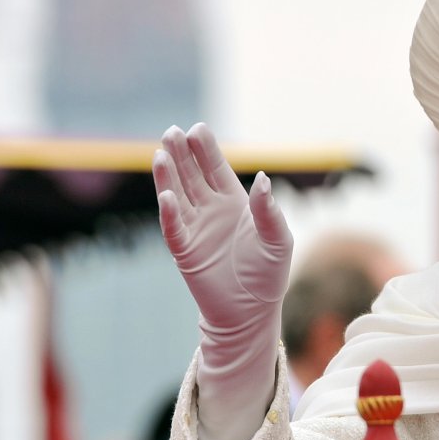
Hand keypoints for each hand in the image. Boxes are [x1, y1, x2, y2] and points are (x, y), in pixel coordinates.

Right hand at [152, 123, 292, 341]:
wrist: (251, 311)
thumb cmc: (268, 274)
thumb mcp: (278, 240)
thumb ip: (270, 211)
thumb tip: (262, 179)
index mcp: (234, 202)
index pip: (216, 169)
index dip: (206, 149)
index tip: (197, 128)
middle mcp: (210, 210)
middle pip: (192, 175)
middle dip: (182, 154)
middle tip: (172, 131)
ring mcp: (195, 229)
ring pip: (177, 196)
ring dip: (168, 176)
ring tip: (160, 153)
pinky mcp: (185, 251)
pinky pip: (174, 228)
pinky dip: (169, 213)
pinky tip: (166, 195)